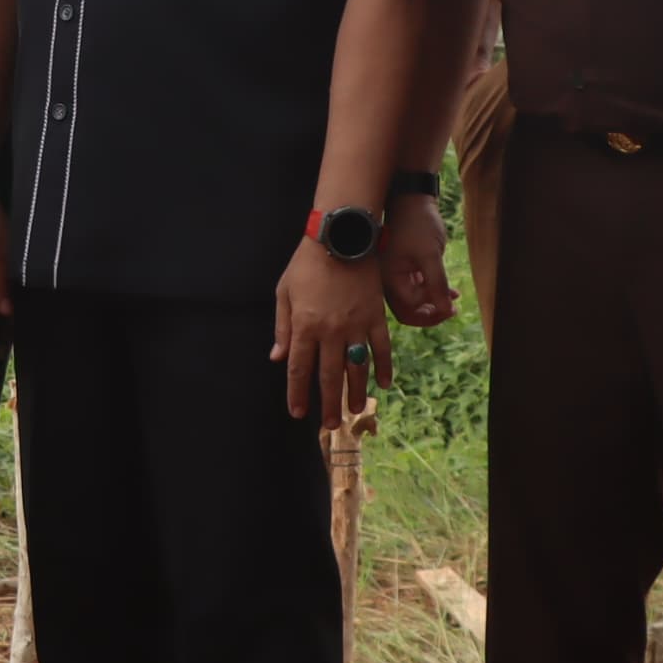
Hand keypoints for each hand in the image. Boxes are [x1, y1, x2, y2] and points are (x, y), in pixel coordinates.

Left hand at [271, 239, 388, 425]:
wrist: (341, 238)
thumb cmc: (307, 264)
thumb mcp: (284, 292)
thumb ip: (282, 328)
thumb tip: (277, 358)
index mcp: (305, 326)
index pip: (299, 369)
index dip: (297, 393)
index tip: (297, 413)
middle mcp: (330, 332)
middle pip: (328, 376)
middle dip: (328, 403)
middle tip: (330, 423)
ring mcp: (356, 326)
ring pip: (356, 368)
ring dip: (356, 392)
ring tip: (356, 410)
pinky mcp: (376, 317)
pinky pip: (382, 349)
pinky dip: (384, 367)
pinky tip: (384, 384)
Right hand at [382, 196, 453, 328]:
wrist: (410, 198)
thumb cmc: (417, 224)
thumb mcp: (431, 255)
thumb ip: (437, 285)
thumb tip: (445, 310)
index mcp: (389, 280)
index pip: (409, 310)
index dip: (432, 312)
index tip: (453, 306)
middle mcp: (386, 281)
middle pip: (408, 310)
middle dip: (431, 312)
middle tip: (452, 310)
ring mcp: (393, 274)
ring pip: (412, 300)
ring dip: (433, 302)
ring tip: (454, 298)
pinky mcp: (401, 267)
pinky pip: (414, 287)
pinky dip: (430, 290)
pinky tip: (449, 289)